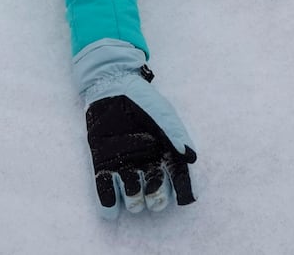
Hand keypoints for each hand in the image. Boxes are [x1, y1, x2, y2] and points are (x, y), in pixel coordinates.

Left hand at [73, 39, 196, 216]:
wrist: (111, 85)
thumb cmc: (141, 98)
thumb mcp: (162, 112)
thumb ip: (174, 132)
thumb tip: (190, 157)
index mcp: (164, 153)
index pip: (178, 180)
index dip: (183, 192)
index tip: (184, 198)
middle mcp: (146, 164)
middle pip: (155, 196)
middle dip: (156, 198)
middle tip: (152, 191)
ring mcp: (124, 166)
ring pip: (132, 198)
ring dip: (133, 199)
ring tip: (132, 185)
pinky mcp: (102, 165)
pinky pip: (105, 191)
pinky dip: (107, 203)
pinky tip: (110, 208)